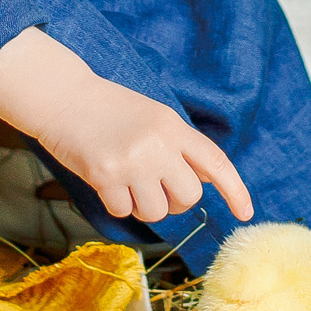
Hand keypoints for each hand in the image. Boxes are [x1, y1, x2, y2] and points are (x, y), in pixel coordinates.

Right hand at [0, 28, 253, 223]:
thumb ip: (181, 146)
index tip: (246, 212)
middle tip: (153, 186)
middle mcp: (158, 144)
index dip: (235, 189)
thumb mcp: (155, 117)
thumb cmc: (109, 109)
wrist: (64, 98)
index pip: (215, 162)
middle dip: (174, 201)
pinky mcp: (105, 176)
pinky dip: (117, 204)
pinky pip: (124, 212)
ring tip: (127, 182)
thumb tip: (208, 179)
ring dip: (143, 206)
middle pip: (188, 196)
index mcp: (174, 126)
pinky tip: (107, 182)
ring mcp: (132, 162)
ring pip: (157, 212)